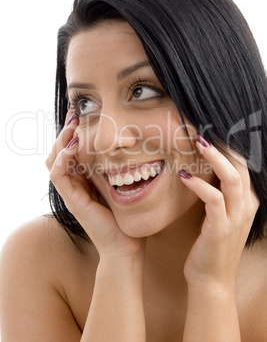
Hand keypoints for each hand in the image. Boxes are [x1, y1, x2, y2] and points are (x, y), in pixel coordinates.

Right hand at [46, 110, 143, 259]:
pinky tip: (74, 145)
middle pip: (59, 151)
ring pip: (53, 159)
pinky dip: (63, 157)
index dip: (73, 131)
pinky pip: (58, 174)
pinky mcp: (72, 200)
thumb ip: (118, 168)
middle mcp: (74, 184)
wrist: (126, 246)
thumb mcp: (122, 184)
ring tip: (73, 125)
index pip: (70, 150)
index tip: (82, 113)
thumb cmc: (127, 217)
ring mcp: (71, 192)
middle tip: (75, 113)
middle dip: (65, 130)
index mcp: (84, 179)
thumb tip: (129, 145)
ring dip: (62, 140)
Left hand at [180, 135, 259, 288]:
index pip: (242, 164)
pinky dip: (199, 185)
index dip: (227, 145)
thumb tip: (201, 168)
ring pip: (232, 178)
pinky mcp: (222, 228)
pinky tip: (183, 176)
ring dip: (214, 157)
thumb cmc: (210, 245)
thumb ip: (218, 193)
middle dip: (223, 144)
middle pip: (241, 165)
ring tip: (197, 142)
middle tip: (202, 130)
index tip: (209, 130)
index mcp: (246, 201)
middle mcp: (246, 206)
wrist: (212, 280)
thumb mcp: (219, 216)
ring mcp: (236, 217)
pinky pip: (214, 199)